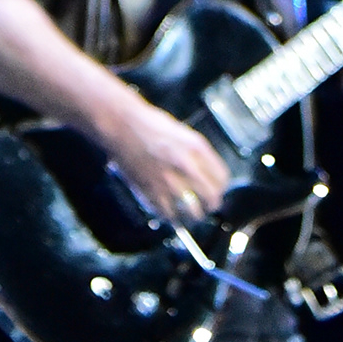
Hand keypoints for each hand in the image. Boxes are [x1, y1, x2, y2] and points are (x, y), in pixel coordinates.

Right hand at [99, 91, 230, 228]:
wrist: (121, 124)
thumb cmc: (148, 124)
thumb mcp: (182, 133)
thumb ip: (197, 154)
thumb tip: (207, 175)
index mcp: (196, 148)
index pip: (221, 178)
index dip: (220, 187)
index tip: (216, 189)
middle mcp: (186, 165)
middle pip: (211, 197)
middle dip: (211, 204)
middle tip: (207, 205)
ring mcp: (168, 180)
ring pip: (192, 211)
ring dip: (193, 215)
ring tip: (191, 213)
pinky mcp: (151, 190)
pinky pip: (168, 214)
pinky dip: (171, 217)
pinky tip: (171, 213)